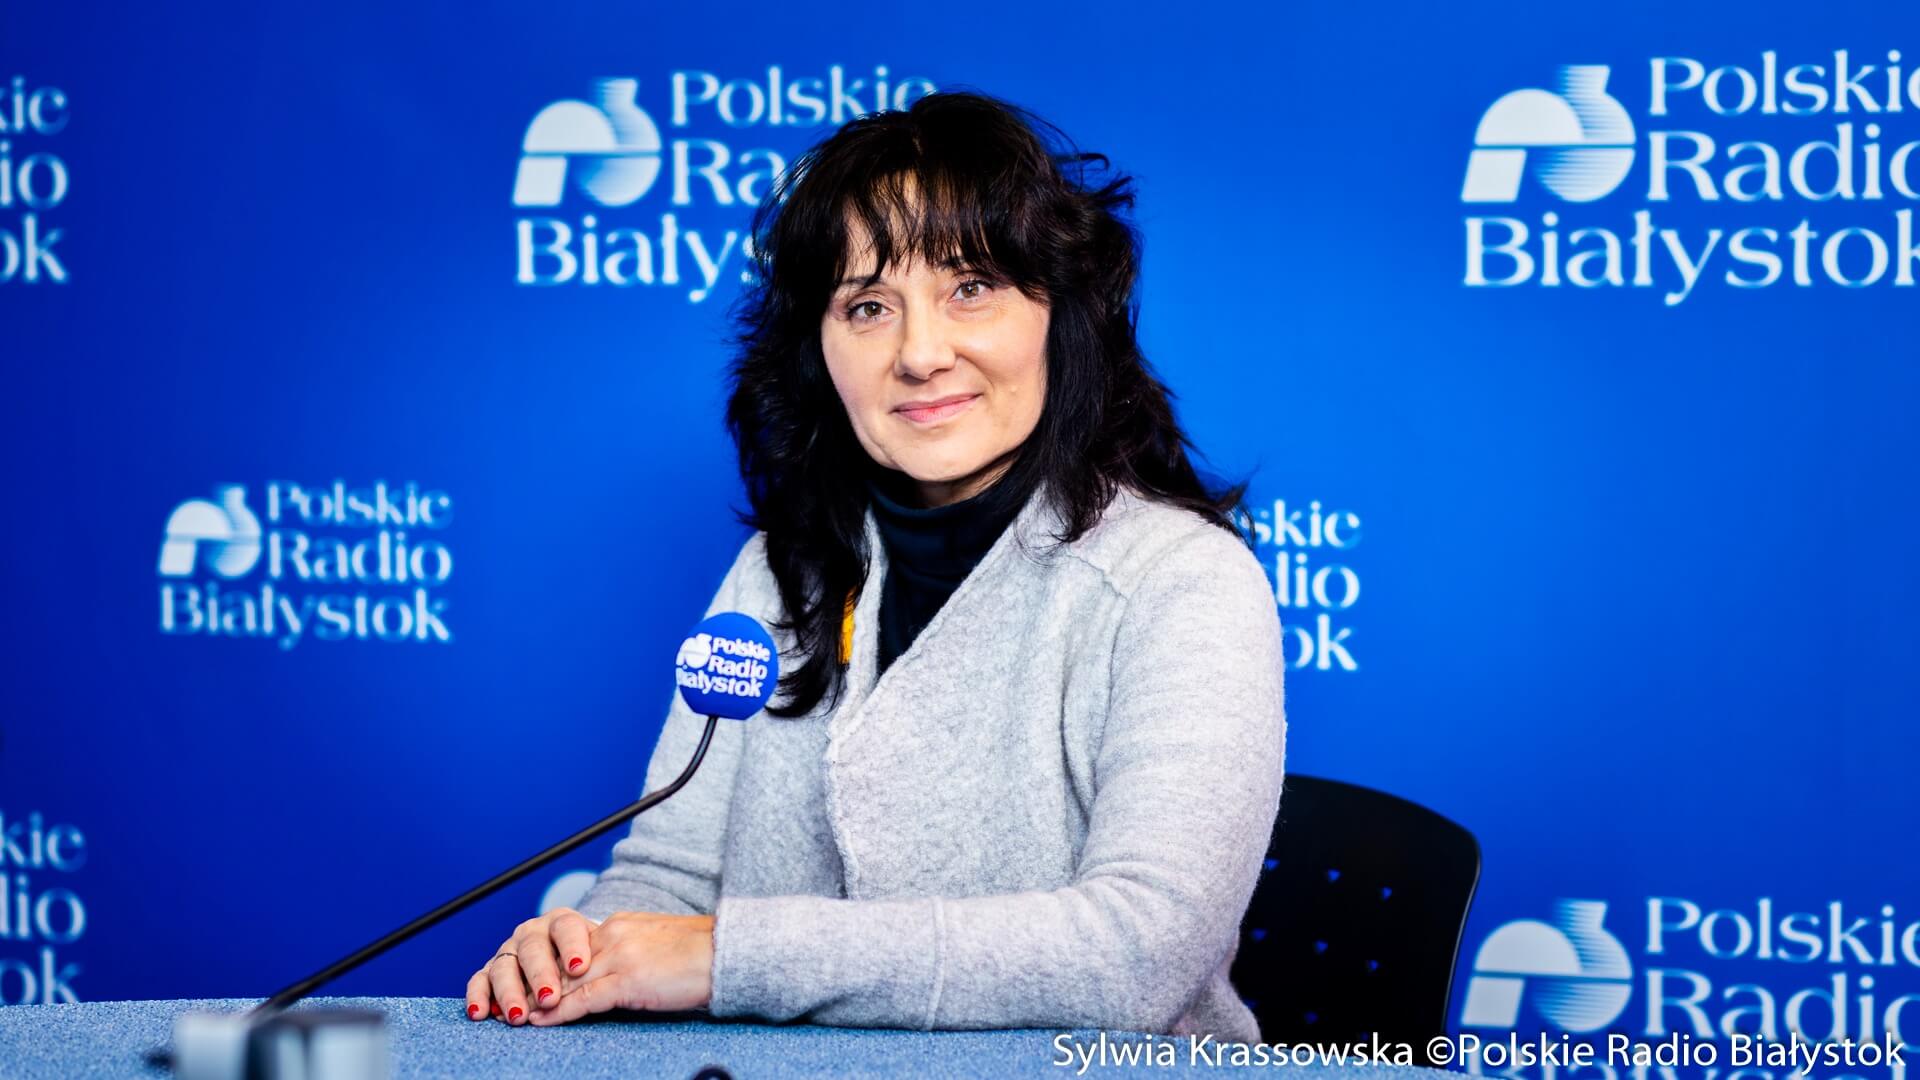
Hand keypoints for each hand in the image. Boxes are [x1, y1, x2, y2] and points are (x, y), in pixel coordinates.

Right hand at [464, 906, 597, 1025]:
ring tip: (518, 1014)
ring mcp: (511, 952)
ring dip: (510, 991)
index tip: (580, 967)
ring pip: (505, 966)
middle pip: (533, 949)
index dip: (572, 946)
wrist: (576, 962)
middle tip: (550, 996)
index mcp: (562, 923)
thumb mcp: (602, 957)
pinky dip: (478, 995)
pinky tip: (480, 1012)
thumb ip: (601, 964)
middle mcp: (533, 934)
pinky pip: (480, 981)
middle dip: (541, 974)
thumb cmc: (594, 962)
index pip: (566, 928)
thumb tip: (617, 980)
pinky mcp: (492, 972)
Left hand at [528, 911, 715, 1025]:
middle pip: (560, 963)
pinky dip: (558, 1012)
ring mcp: (619, 956)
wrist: (728, 952)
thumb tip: (608, 973)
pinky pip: (584, 998)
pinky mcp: (629, 979)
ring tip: (514, 1015)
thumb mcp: (653, 944)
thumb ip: (626, 951)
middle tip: (506, 1000)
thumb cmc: (699, 954)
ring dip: (537, 1000)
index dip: (544, 967)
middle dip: (531, 983)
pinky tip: (542, 1021)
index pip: (570, 948)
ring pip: (565, 980)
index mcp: (618, 924)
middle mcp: (612, 935)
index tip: (524, 981)